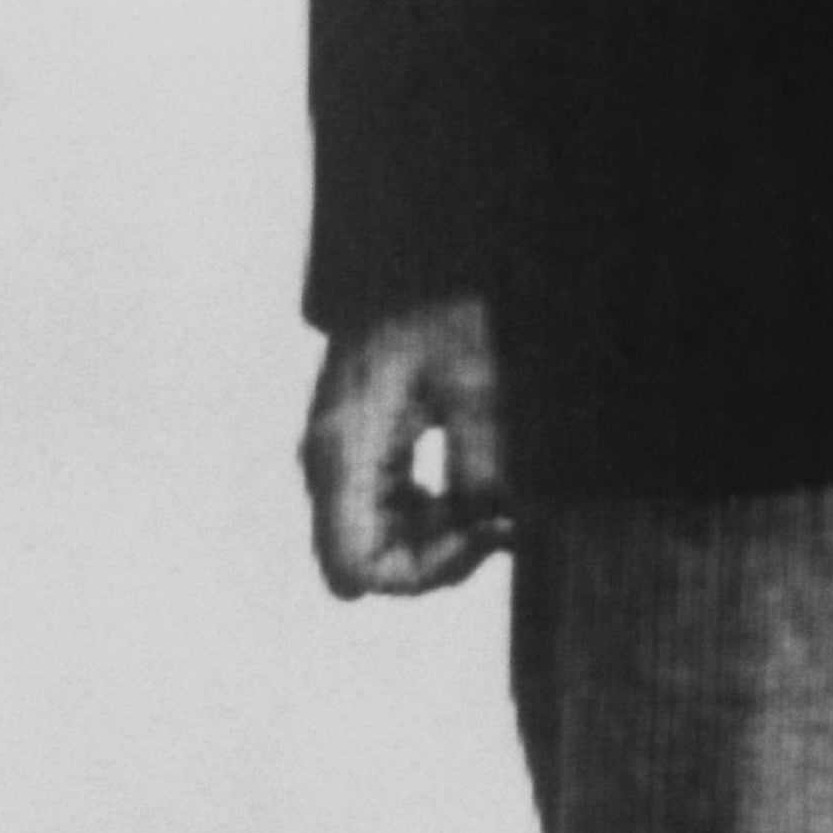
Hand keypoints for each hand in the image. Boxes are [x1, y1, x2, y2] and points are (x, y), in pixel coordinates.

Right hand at [302, 296, 512, 597]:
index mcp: (343, 451)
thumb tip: (493, 518)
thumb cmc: (440, 306)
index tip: (482, 533)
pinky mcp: (363, 456)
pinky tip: (477, 492)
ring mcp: (343, 464)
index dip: (423, 571)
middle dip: (442, 554)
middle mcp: (330, 468)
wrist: (416, 261)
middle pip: (372, 563)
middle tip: (502, 520)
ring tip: (497, 503)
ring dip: (443, 536)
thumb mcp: (474, 373)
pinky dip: (438, 515)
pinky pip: (394, 514)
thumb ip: (481, 451)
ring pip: (384, 544)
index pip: (358, 567)